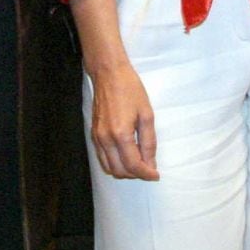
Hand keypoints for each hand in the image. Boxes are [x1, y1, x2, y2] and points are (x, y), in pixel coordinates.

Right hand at [88, 60, 157, 180]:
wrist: (109, 74)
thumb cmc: (130, 90)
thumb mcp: (147, 114)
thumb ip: (149, 142)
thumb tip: (151, 164)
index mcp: (121, 134)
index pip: (133, 165)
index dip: (146, 174)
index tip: (156, 175)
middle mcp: (105, 140)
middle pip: (120, 171)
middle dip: (136, 174)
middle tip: (149, 168)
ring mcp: (97, 138)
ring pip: (109, 168)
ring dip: (125, 171)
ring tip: (139, 163)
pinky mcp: (93, 135)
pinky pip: (102, 158)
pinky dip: (114, 164)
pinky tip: (126, 156)